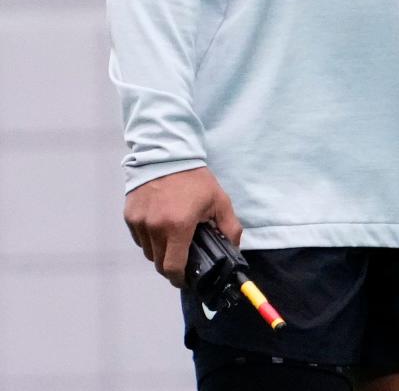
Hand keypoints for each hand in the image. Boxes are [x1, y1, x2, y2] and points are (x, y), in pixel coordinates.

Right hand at [123, 167, 241, 287]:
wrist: (167, 154)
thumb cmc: (195, 178)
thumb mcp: (219, 200)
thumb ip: (229, 227)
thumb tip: (234, 250)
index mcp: (178, 226)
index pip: (173, 268)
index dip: (180, 279)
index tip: (186, 279)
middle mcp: (155, 227)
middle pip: (159, 264)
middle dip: (171, 266)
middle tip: (182, 258)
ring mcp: (140, 222)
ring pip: (148, 252)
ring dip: (160, 251)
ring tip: (172, 238)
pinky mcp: (130, 216)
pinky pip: (139, 238)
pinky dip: (149, 238)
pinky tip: (160, 225)